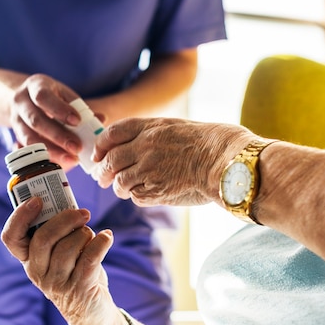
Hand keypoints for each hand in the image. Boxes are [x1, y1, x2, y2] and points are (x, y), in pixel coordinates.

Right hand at [1, 198, 122, 324]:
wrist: (90, 309)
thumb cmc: (74, 270)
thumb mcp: (59, 252)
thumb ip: (59, 231)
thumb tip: (69, 204)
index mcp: (28, 258)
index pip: (11, 237)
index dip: (20, 216)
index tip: (37, 200)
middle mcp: (37, 271)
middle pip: (43, 238)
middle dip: (66, 219)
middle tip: (83, 213)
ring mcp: (56, 282)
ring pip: (69, 246)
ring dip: (86, 234)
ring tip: (93, 236)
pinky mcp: (79, 287)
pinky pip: (90, 257)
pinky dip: (101, 242)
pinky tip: (107, 237)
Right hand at [10, 74, 84, 168]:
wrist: (24, 99)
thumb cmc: (52, 97)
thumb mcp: (64, 95)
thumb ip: (80, 107)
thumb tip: (101, 119)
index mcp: (35, 86)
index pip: (43, 97)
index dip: (59, 110)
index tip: (77, 121)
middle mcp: (21, 102)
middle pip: (36, 121)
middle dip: (58, 136)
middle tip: (77, 147)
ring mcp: (15, 120)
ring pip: (29, 138)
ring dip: (52, 151)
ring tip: (71, 159)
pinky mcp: (15, 136)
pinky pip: (28, 150)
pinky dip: (44, 156)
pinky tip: (60, 162)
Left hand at [92, 117, 255, 206]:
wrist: (227, 160)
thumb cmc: (209, 143)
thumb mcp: (176, 127)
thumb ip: (151, 135)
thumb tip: (129, 150)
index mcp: (150, 127)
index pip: (112, 134)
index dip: (101, 146)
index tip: (98, 154)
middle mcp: (145, 146)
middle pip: (110, 160)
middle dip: (103, 171)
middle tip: (102, 178)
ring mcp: (149, 169)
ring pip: (120, 182)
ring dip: (120, 187)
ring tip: (126, 189)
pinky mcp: (156, 190)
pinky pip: (137, 196)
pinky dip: (138, 197)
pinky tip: (148, 193)